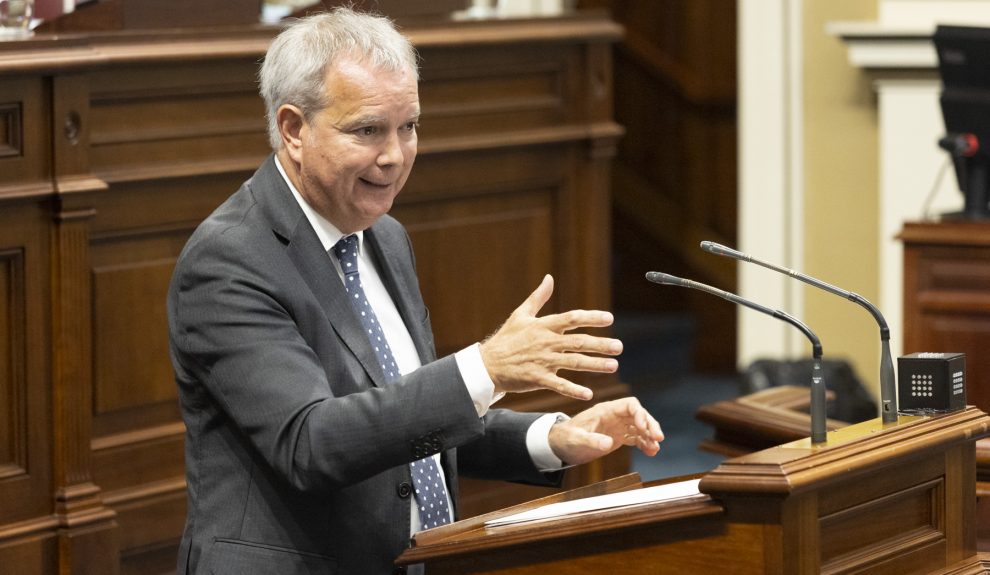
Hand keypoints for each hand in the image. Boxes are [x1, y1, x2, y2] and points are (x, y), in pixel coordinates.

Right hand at [479, 275, 622, 399]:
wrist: (487, 364)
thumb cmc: (506, 339)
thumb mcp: (521, 314)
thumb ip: (538, 297)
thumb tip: (549, 278)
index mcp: (543, 326)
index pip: (572, 319)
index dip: (591, 318)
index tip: (610, 319)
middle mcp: (546, 342)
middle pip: (578, 342)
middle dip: (600, 344)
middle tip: (619, 347)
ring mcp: (542, 361)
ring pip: (573, 362)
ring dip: (595, 365)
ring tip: (613, 366)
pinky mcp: (537, 379)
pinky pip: (559, 385)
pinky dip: (573, 390)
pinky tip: (589, 394)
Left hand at [548, 397, 663, 465]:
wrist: (560, 445)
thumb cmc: (566, 438)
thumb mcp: (576, 439)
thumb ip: (591, 440)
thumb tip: (608, 443)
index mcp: (605, 410)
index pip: (630, 405)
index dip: (640, 414)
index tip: (645, 428)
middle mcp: (614, 416)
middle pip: (639, 415)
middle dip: (651, 425)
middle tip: (659, 439)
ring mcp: (617, 426)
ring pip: (640, 427)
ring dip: (649, 436)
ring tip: (655, 449)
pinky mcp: (618, 436)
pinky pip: (636, 437)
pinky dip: (644, 444)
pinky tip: (651, 452)